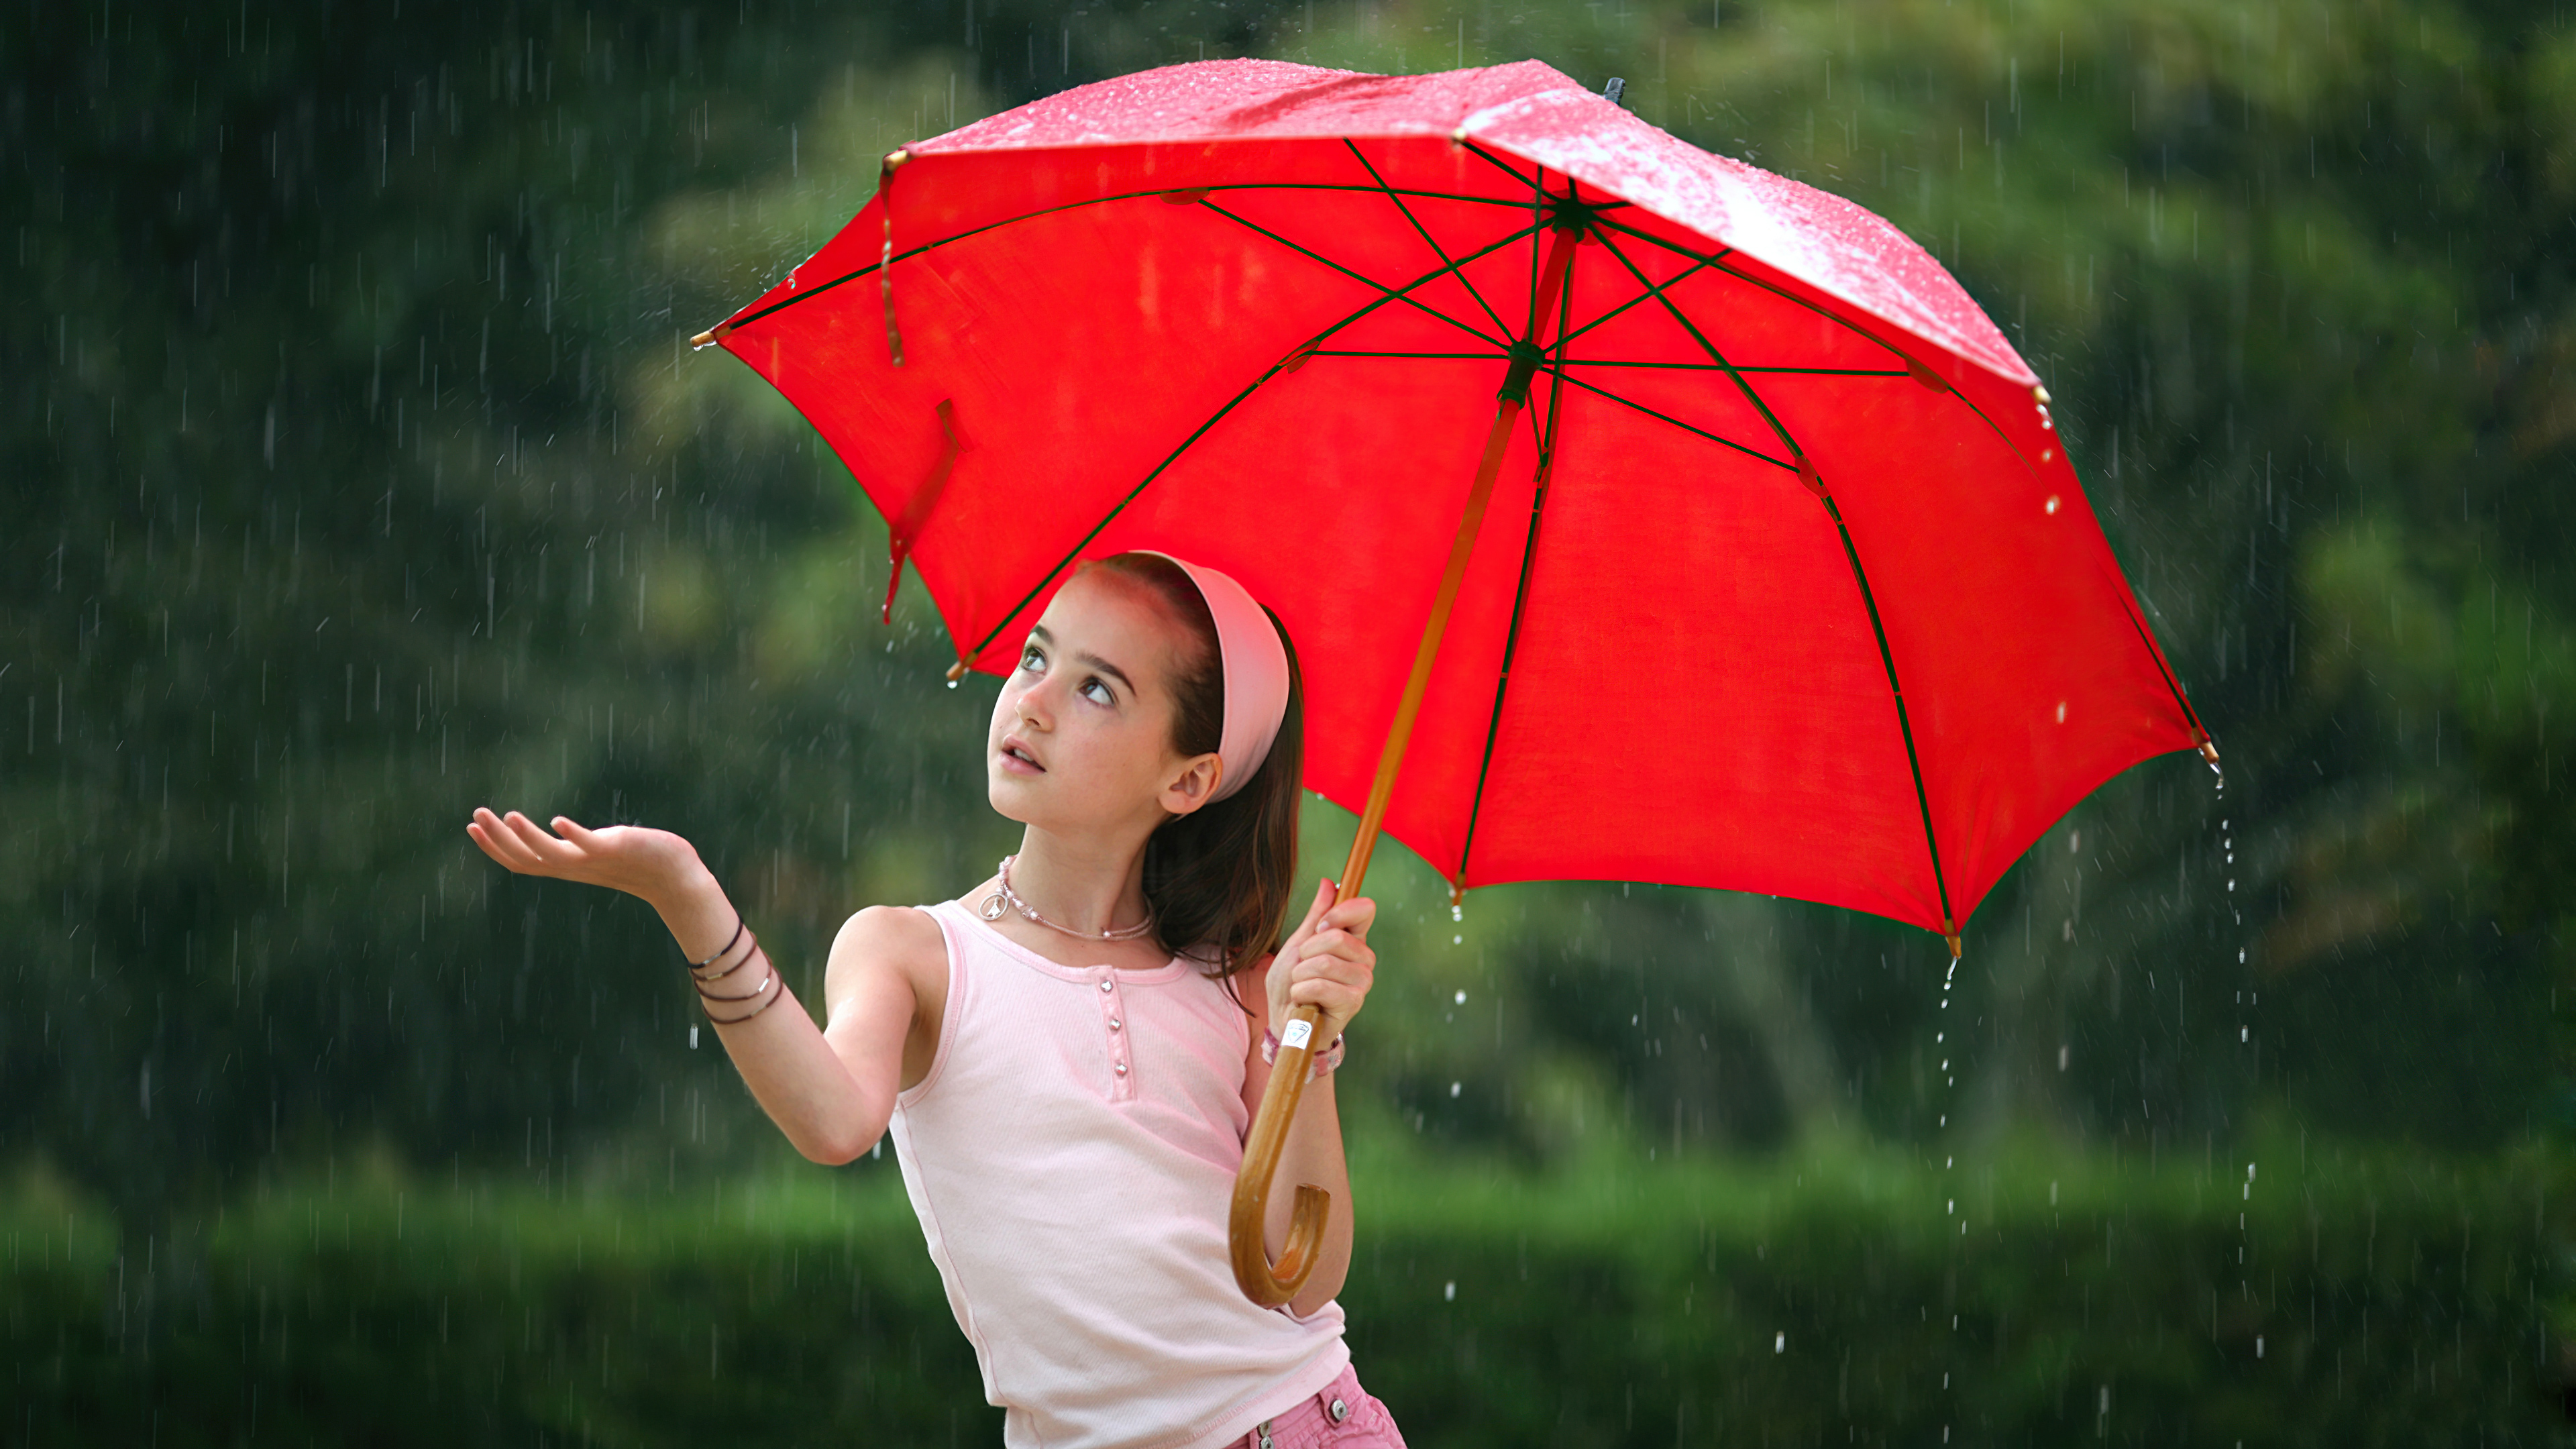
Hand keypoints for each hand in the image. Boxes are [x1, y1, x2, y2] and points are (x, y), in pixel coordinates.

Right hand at [465, 808, 709, 909]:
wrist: (674, 876)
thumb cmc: (637, 860)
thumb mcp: (598, 851)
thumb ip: (577, 846)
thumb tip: (561, 833)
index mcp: (568, 866)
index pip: (522, 861)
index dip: (495, 847)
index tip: (471, 827)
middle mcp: (575, 866)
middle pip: (526, 859)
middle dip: (497, 839)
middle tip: (474, 817)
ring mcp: (593, 860)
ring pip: (550, 855)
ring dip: (526, 837)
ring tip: (506, 815)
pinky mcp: (615, 849)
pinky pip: (588, 845)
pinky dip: (572, 835)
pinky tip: (557, 821)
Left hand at [1267, 877, 1375, 1047]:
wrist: (1284, 1021)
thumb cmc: (1291, 983)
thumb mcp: (1297, 944)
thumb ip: (1315, 916)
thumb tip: (1329, 883)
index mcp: (1353, 940)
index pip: (1365, 910)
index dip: (1340, 912)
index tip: (1319, 926)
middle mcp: (1364, 959)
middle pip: (1337, 936)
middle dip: (1306, 952)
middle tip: (1301, 969)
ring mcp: (1362, 981)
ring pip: (1325, 962)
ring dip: (1300, 975)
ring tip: (1301, 987)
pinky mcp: (1353, 1002)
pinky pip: (1321, 985)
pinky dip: (1300, 992)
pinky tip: (1304, 1001)